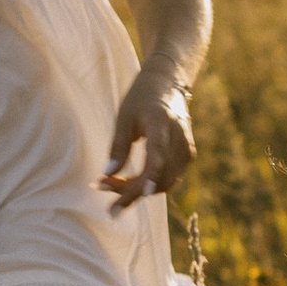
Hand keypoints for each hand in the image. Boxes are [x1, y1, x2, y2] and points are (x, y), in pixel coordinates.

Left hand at [100, 78, 193, 214]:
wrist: (168, 87)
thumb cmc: (141, 99)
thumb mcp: (124, 117)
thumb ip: (118, 145)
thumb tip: (107, 174)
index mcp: (162, 125)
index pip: (157, 158)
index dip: (147, 180)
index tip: (129, 198)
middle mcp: (180, 141)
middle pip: (157, 178)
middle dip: (129, 190)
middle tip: (99, 185)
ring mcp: (187, 151)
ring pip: (162, 185)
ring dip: (136, 191)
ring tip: (109, 184)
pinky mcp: (187, 158)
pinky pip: (167, 180)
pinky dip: (147, 185)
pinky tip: (127, 181)